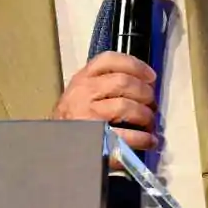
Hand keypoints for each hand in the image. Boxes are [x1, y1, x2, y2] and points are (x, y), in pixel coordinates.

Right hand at [53, 51, 157, 167]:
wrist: (55, 147)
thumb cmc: (72, 120)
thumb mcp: (81, 94)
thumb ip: (104, 83)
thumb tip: (143, 85)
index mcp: (82, 79)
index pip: (110, 60)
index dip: (135, 65)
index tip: (150, 76)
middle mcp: (84, 93)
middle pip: (124, 82)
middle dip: (146, 93)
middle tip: (152, 104)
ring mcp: (89, 116)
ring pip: (127, 107)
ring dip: (146, 115)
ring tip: (149, 123)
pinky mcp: (96, 139)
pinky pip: (127, 136)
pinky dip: (143, 138)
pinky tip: (148, 141)